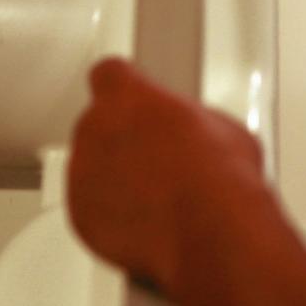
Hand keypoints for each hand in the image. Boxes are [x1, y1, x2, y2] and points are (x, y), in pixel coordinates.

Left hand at [68, 58, 265, 297]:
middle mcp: (95, 129)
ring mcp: (83, 174)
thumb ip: (192, 122)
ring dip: (120, 181)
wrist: (212, 231)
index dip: (126, 89)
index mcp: (128, 97)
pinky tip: (153, 223)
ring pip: (94, 170)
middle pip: (100, 126)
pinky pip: (92, 211)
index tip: (140, 103)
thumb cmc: (220, 180)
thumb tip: (198, 135)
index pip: (109, 74)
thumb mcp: (224, 129)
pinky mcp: (81, 216)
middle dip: (127, 142)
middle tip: (165, 161)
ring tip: (165, 199)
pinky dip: (115, 218)